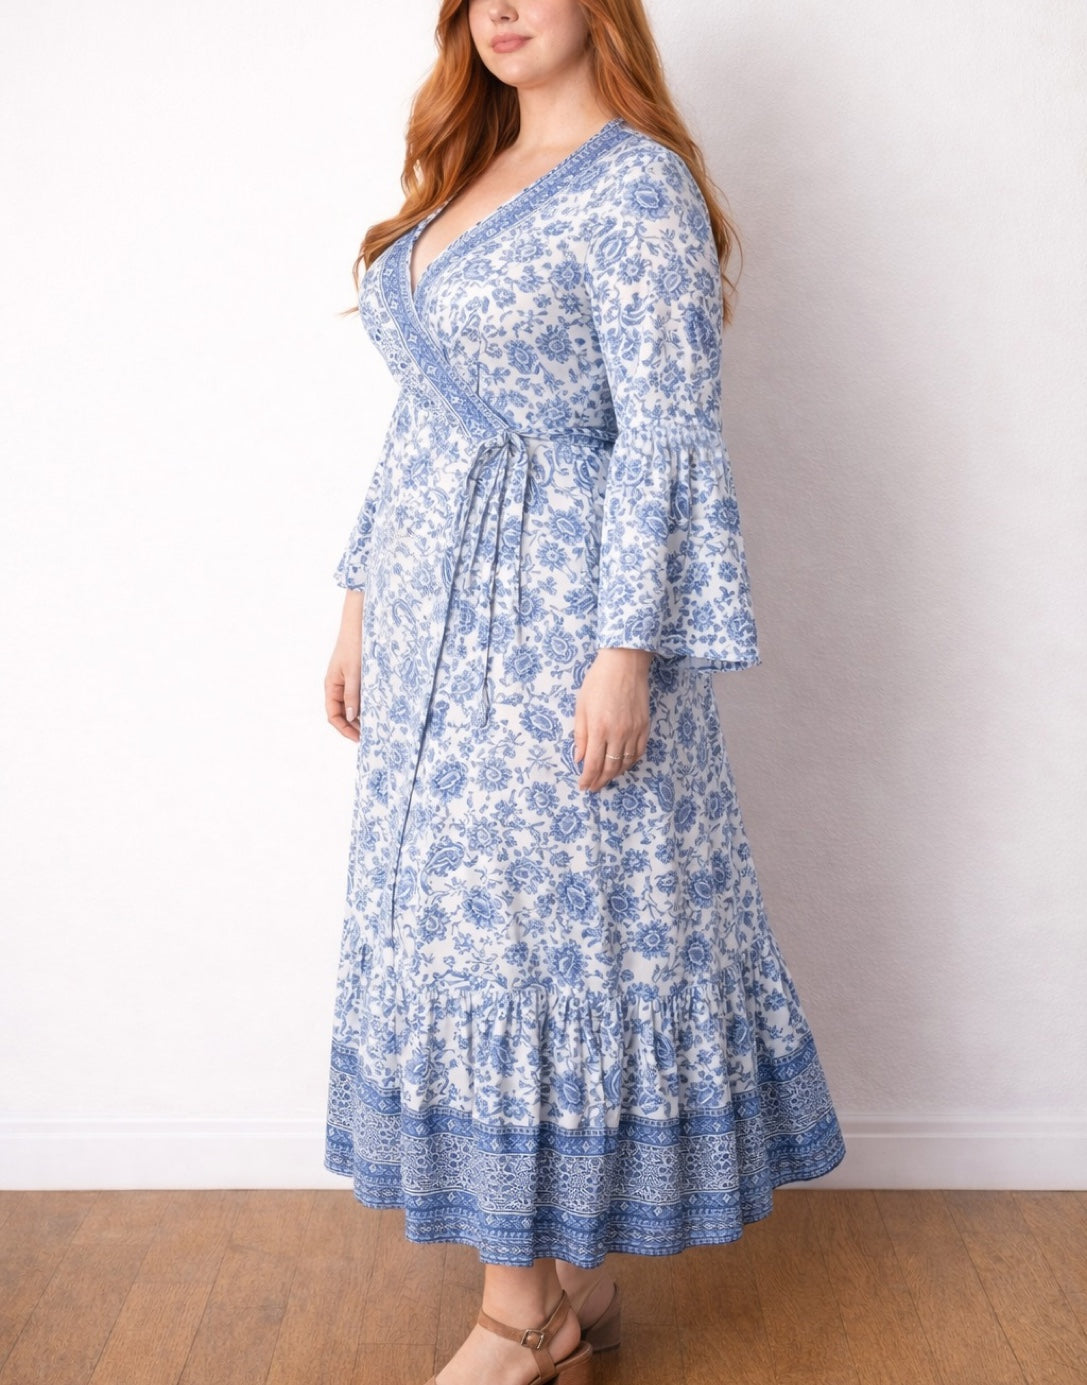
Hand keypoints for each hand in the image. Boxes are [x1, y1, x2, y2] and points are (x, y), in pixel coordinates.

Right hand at [325, 590, 364, 742]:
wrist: (360, 621)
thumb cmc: (353, 644)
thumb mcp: (353, 671)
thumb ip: (353, 694)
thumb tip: (351, 717)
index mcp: (331, 686)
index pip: (333, 716)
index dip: (344, 730)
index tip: (359, 739)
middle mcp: (338, 686)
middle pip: (343, 714)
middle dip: (355, 726)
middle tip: (373, 736)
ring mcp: (348, 681)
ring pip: (353, 706)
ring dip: (363, 716)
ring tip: (378, 725)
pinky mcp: (358, 676)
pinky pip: (361, 695)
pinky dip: (368, 704)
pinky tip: (380, 709)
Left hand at [573, 646, 652, 791]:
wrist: (625, 664)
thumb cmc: (598, 682)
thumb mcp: (581, 707)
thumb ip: (580, 735)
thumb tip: (579, 759)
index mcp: (598, 728)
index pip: (592, 764)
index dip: (587, 779)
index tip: (583, 786)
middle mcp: (617, 733)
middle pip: (610, 768)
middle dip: (600, 781)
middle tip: (593, 787)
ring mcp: (633, 731)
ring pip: (625, 763)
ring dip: (615, 774)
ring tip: (606, 778)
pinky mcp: (644, 726)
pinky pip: (638, 752)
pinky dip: (630, 763)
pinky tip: (622, 765)